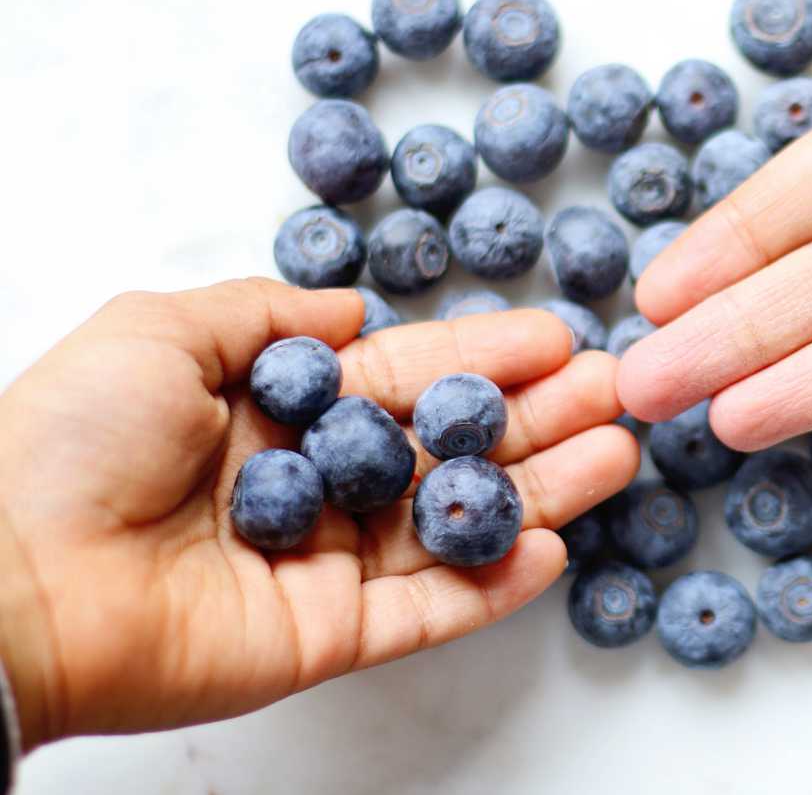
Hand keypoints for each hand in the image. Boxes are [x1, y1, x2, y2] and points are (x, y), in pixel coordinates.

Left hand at [0, 279, 634, 749]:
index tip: (558, 336)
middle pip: (450, 447)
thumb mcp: (161, 331)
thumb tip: (356, 308)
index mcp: (277, 411)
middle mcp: (313, 484)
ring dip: (542, 490)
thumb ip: (269, 311)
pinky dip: (492, 584)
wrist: (1, 576)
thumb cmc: (66, 441)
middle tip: (618, 389)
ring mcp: (324, 564)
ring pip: (455, 522)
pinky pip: (427, 610)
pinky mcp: (324, 636)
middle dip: (537, 417)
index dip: (484, 356)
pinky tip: (554, 546)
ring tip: (618, 452)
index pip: (407, 378)